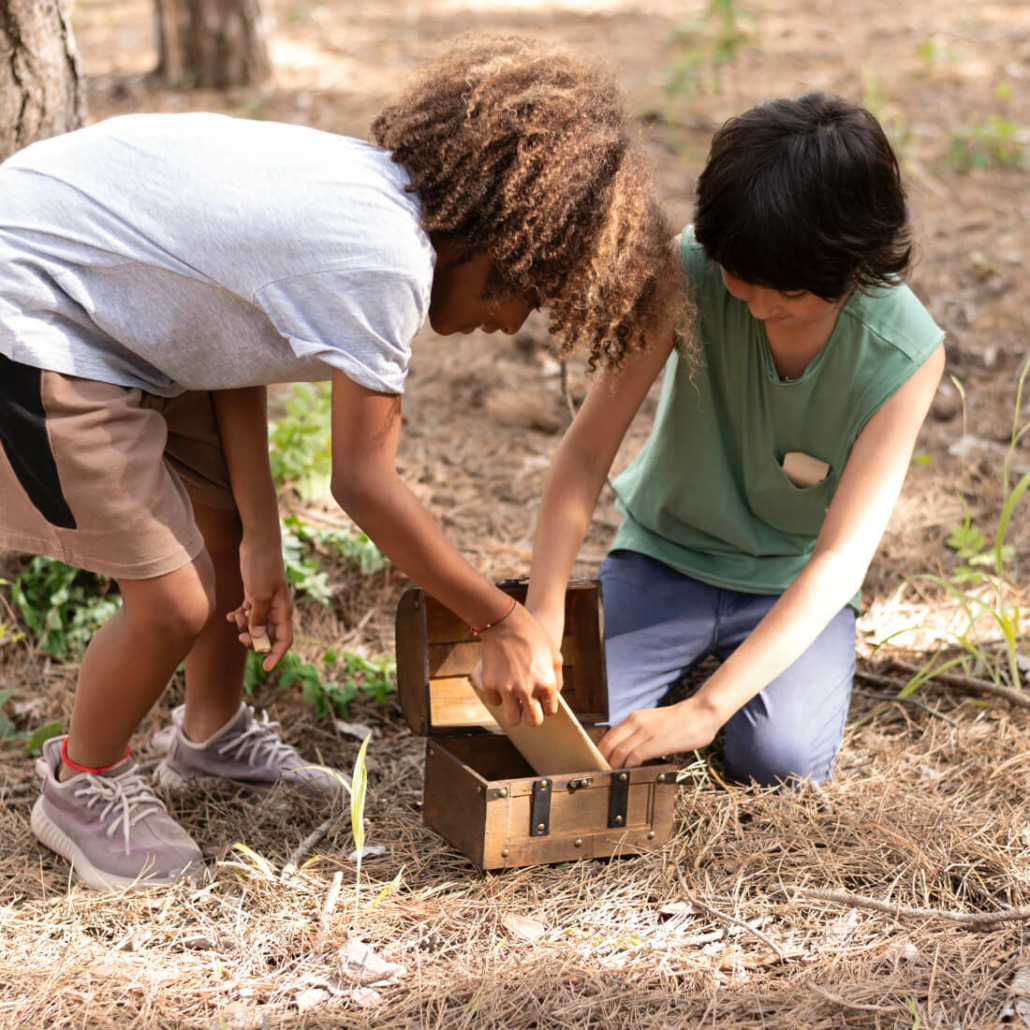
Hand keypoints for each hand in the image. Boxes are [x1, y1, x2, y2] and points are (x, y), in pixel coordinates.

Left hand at [227, 536, 293, 671]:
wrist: (257, 543)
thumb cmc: (262, 567)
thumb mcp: (259, 596)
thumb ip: (258, 619)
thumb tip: (256, 638)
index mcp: (283, 610)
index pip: (284, 640)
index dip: (276, 655)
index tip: (265, 668)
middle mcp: (276, 609)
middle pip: (269, 636)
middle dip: (255, 641)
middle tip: (241, 639)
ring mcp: (265, 602)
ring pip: (257, 625)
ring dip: (245, 628)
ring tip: (236, 619)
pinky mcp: (254, 594)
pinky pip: (249, 613)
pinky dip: (240, 617)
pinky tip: (231, 615)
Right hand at [469, 603, 562, 726]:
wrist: (506, 623)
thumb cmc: (534, 637)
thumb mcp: (555, 656)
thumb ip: (556, 680)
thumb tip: (552, 696)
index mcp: (546, 684)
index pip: (550, 711)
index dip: (546, 705)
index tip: (541, 699)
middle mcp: (527, 690)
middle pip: (533, 721)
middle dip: (532, 715)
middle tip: (529, 706)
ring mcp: (507, 688)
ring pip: (512, 720)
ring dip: (514, 712)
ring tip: (514, 701)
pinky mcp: (490, 684)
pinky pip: (495, 702)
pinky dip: (499, 696)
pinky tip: (502, 683)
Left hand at [599, 694, 723, 768]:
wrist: (701, 713)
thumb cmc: (681, 721)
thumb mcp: (653, 722)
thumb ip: (640, 733)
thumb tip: (629, 751)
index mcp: (634, 718)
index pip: (608, 736)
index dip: (601, 753)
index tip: (600, 765)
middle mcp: (636, 722)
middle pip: (609, 744)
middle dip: (603, 762)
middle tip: (603, 775)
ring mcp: (646, 732)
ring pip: (619, 752)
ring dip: (614, 767)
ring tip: (614, 777)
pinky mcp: (657, 742)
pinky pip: (635, 756)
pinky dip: (629, 767)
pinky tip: (630, 774)